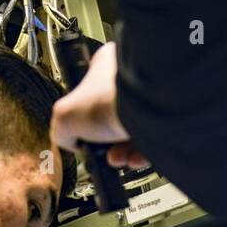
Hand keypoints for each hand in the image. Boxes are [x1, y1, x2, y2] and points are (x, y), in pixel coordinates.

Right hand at [51, 43, 150, 169]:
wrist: (147, 111)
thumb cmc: (111, 100)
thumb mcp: (65, 116)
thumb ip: (61, 130)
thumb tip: (68, 140)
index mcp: (106, 66)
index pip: (88, 91)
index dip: (81, 118)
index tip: (80, 133)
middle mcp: (130, 79)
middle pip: (110, 118)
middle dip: (103, 143)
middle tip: (99, 150)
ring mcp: (149, 99)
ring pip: (130, 131)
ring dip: (120, 152)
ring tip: (117, 158)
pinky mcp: (165, 118)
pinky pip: (151, 140)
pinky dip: (140, 154)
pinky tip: (132, 159)